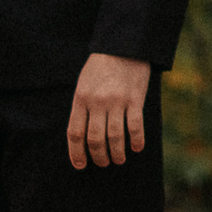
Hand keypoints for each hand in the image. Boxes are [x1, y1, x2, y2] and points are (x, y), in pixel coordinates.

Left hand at [67, 53, 151, 169]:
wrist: (123, 46)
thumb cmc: (101, 67)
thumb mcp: (83, 84)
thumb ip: (82, 106)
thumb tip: (82, 135)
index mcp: (81, 99)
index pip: (75, 133)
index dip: (76, 153)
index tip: (81, 166)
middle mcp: (97, 102)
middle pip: (95, 139)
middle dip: (99, 156)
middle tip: (103, 163)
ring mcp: (117, 101)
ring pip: (115, 136)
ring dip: (116, 153)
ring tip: (118, 159)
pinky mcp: (135, 99)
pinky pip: (135, 126)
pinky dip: (136, 140)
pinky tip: (137, 148)